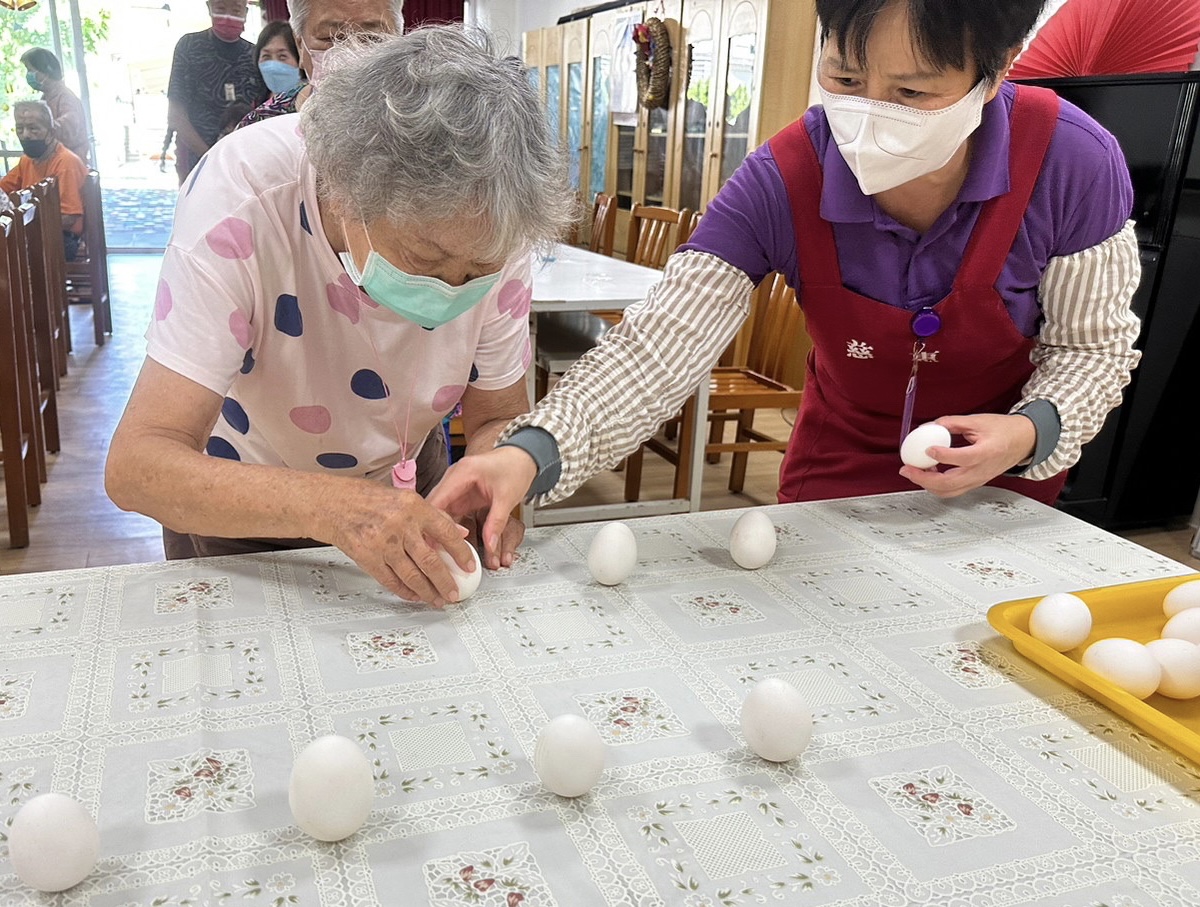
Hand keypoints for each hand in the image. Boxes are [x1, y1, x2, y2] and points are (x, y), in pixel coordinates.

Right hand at [323, 482, 476, 605]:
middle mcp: (400, 525)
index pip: (446, 532)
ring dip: (427, 592)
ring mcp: (383, 544)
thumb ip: (434, 516)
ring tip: (437, 599)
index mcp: (414, 507)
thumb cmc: (369, 499)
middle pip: (430, 561)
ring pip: (412, 576)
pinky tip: (414, 596)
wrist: (334, 504)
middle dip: (445, 582)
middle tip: (454, 593)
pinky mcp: (368, 558)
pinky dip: (405, 591)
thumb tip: (460, 532)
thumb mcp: (406, 498)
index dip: (460, 553)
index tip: (469, 566)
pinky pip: (391, 581)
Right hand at [427, 446, 537, 569]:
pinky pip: (451, 515)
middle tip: (437, 549)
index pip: (437, 499)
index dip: (434, 521)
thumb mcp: (507, 497)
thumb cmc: (515, 467)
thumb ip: (497, 522)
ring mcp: (456, 488)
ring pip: (440, 513)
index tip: (437, 540)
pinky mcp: (461, 496)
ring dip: (442, 530)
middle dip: (435, 528)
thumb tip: (489, 544)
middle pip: (434, 507)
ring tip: (443, 550)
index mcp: (462, 472)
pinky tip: (453, 542)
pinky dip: (451, 528)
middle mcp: (454, 479)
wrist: (523, 458)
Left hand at [899, 413, 1035, 497]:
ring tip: (913, 472)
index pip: (963, 458)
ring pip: (950, 491)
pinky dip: (937, 485)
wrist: (1024, 441)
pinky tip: (928, 473)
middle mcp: (982, 470)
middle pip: (950, 483)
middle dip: (924, 478)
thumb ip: (952, 422)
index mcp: (987, 452)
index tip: (928, 449)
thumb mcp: (978, 420)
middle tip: (907, 469)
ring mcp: (979, 480)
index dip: (943, 456)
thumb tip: (928, 426)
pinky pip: (953, 490)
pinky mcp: (975, 483)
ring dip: (927, 484)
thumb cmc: (1004, 430)